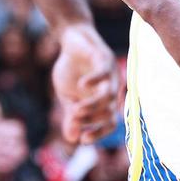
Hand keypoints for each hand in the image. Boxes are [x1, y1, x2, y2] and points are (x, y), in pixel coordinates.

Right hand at [52, 23, 118, 144]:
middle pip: (110, 111)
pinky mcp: (103, 58)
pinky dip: (94, 80)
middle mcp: (112, 87)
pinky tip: (81, 85)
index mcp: (104, 100)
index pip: (110, 122)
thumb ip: (71, 116)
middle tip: (74, 118)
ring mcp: (110, 73)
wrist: (71, 41)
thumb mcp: (67, 96)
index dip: (100, 133)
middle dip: (91, 119)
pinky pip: (104, 72)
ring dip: (93, 105)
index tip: (83, 140)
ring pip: (109, 94)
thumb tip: (72, 140)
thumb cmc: (72, 69)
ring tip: (76, 108)